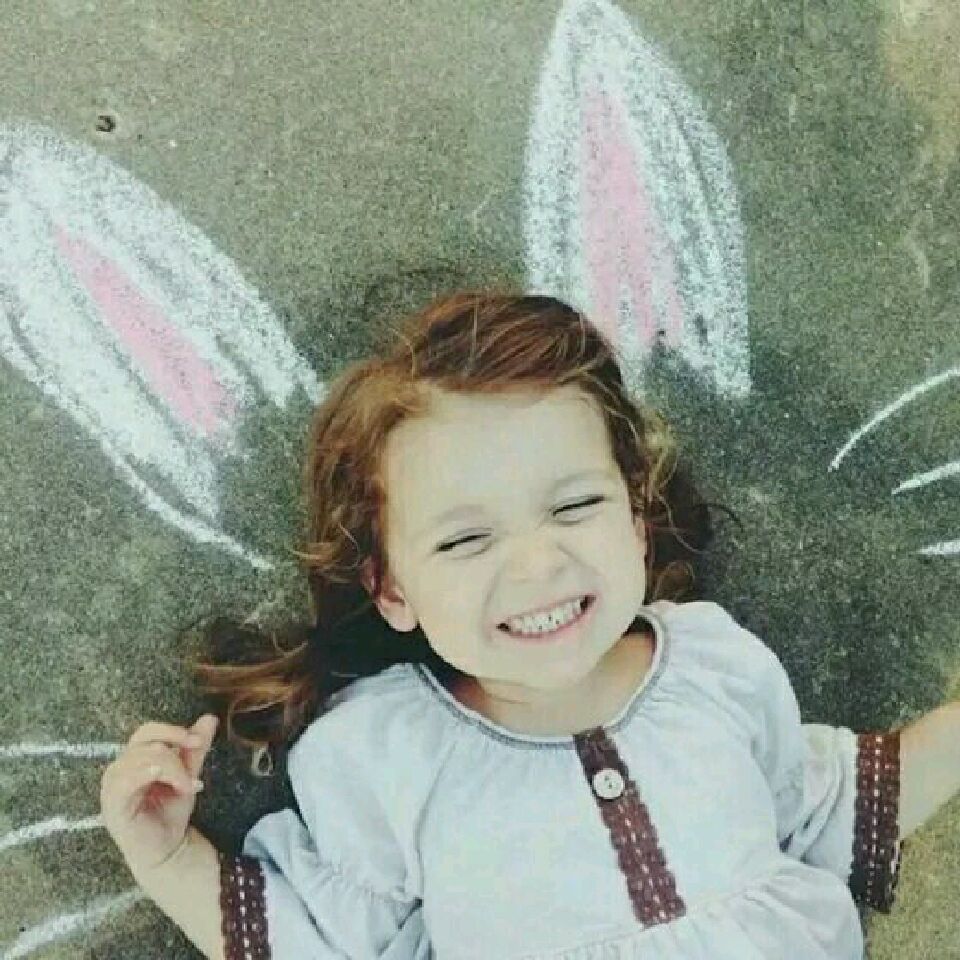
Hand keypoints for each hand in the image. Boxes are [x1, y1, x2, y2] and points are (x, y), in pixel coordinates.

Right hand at [100, 714, 217, 880]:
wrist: (168, 850)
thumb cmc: (171, 812)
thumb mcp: (187, 774)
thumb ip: (195, 748)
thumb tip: (209, 718)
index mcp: (132, 760)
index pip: (146, 731)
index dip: (172, 730)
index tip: (198, 740)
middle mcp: (118, 770)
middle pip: (144, 742)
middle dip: (175, 750)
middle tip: (195, 769)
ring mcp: (111, 788)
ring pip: (139, 758)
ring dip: (170, 767)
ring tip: (187, 786)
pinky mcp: (112, 806)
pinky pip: (125, 781)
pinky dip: (148, 774)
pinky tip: (166, 779)